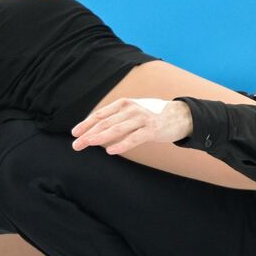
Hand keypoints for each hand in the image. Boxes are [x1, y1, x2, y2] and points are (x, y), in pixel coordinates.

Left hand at [71, 98, 194, 154]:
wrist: (180, 115)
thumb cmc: (153, 115)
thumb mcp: (134, 111)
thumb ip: (118, 118)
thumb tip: (97, 129)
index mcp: (124, 104)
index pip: (101, 114)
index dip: (86, 123)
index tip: (75, 133)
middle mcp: (131, 109)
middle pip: (105, 122)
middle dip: (88, 133)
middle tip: (76, 144)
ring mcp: (142, 118)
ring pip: (117, 129)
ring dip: (100, 137)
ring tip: (88, 144)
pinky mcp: (152, 129)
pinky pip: (134, 138)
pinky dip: (121, 144)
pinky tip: (110, 151)